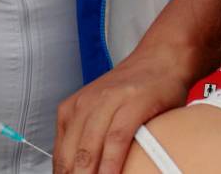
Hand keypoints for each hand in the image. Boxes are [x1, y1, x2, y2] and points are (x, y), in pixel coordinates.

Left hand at [53, 49, 191, 173]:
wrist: (160, 59)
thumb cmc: (133, 88)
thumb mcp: (99, 109)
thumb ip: (86, 136)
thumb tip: (78, 169)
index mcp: (72, 109)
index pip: (59, 155)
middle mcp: (86, 103)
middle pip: (70, 155)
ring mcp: (109, 101)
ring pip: (89, 148)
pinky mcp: (133, 103)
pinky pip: (117, 139)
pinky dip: (112, 163)